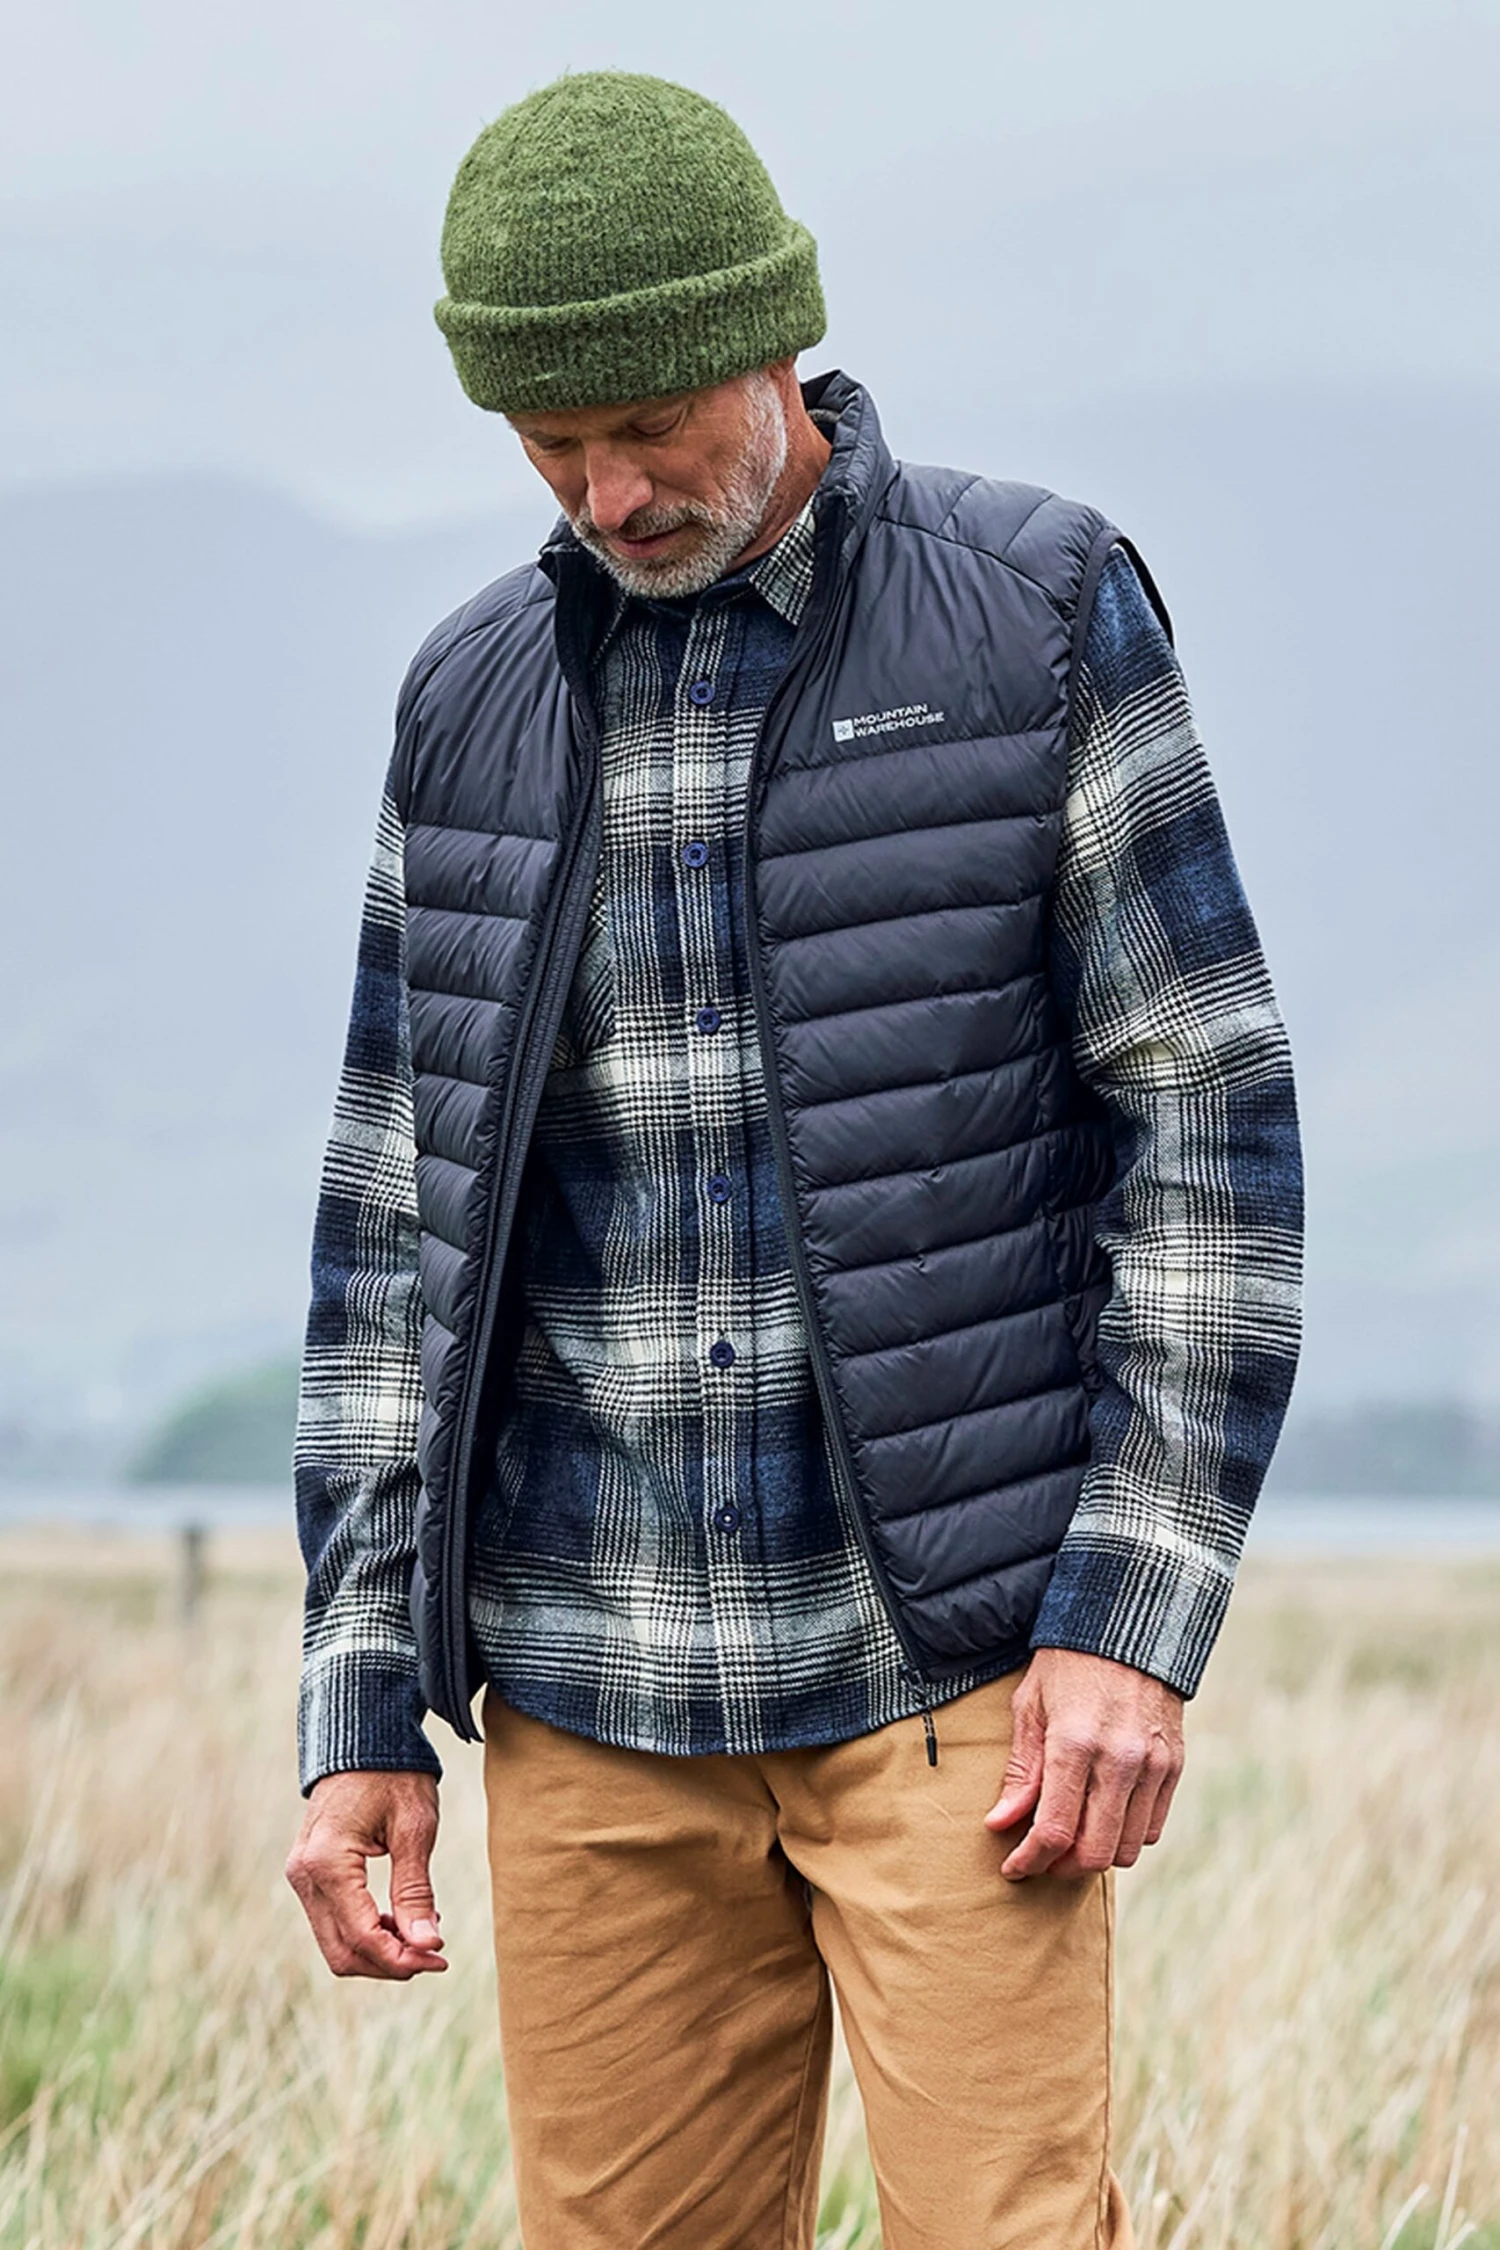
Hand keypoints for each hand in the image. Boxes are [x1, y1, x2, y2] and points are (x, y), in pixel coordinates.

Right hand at [286, 1770, 447, 1978]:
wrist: (363, 1737)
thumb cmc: (394, 1774)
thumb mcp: (414, 1829)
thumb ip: (415, 1890)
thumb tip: (427, 1945)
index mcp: (327, 1862)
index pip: (362, 1936)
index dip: (402, 1959)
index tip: (441, 1959)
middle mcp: (303, 1875)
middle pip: (342, 1952)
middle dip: (390, 1964)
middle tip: (435, 1956)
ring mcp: (301, 1876)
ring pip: (334, 1943)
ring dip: (378, 1951)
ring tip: (423, 1937)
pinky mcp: (308, 1874)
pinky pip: (333, 1921)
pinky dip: (365, 1932)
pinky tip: (401, 1921)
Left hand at [984, 1648, 1183, 1881]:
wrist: (1130, 1623)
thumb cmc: (1068, 1662)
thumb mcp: (1031, 1706)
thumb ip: (1020, 1770)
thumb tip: (1001, 1823)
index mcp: (1074, 1743)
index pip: (1054, 1830)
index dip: (1030, 1860)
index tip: (1014, 1867)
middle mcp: (1119, 1760)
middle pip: (1094, 1852)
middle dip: (1060, 1867)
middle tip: (1040, 1858)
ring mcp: (1153, 1765)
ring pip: (1126, 1848)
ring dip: (1094, 1855)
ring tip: (1070, 1839)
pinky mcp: (1175, 1766)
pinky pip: (1151, 1827)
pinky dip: (1125, 1835)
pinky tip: (1102, 1819)